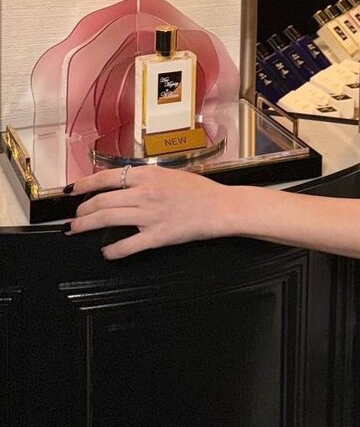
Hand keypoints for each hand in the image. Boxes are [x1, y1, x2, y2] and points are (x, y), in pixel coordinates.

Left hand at [67, 164, 234, 259]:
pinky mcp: (157, 236)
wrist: (220, 207)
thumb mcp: (170, 174)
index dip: (85, 184)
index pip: (107, 177)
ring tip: (77, 229)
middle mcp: (145, 193)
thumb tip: (124, 182)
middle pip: (102, 200)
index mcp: (148, 175)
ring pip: (108, 219)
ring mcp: (150, 215)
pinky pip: (127, 245)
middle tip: (75, 216)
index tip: (72, 190)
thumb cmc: (200, 190)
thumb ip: (146, 178)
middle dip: (83, 210)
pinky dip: (112, 251)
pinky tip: (106, 253)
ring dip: (87, 225)